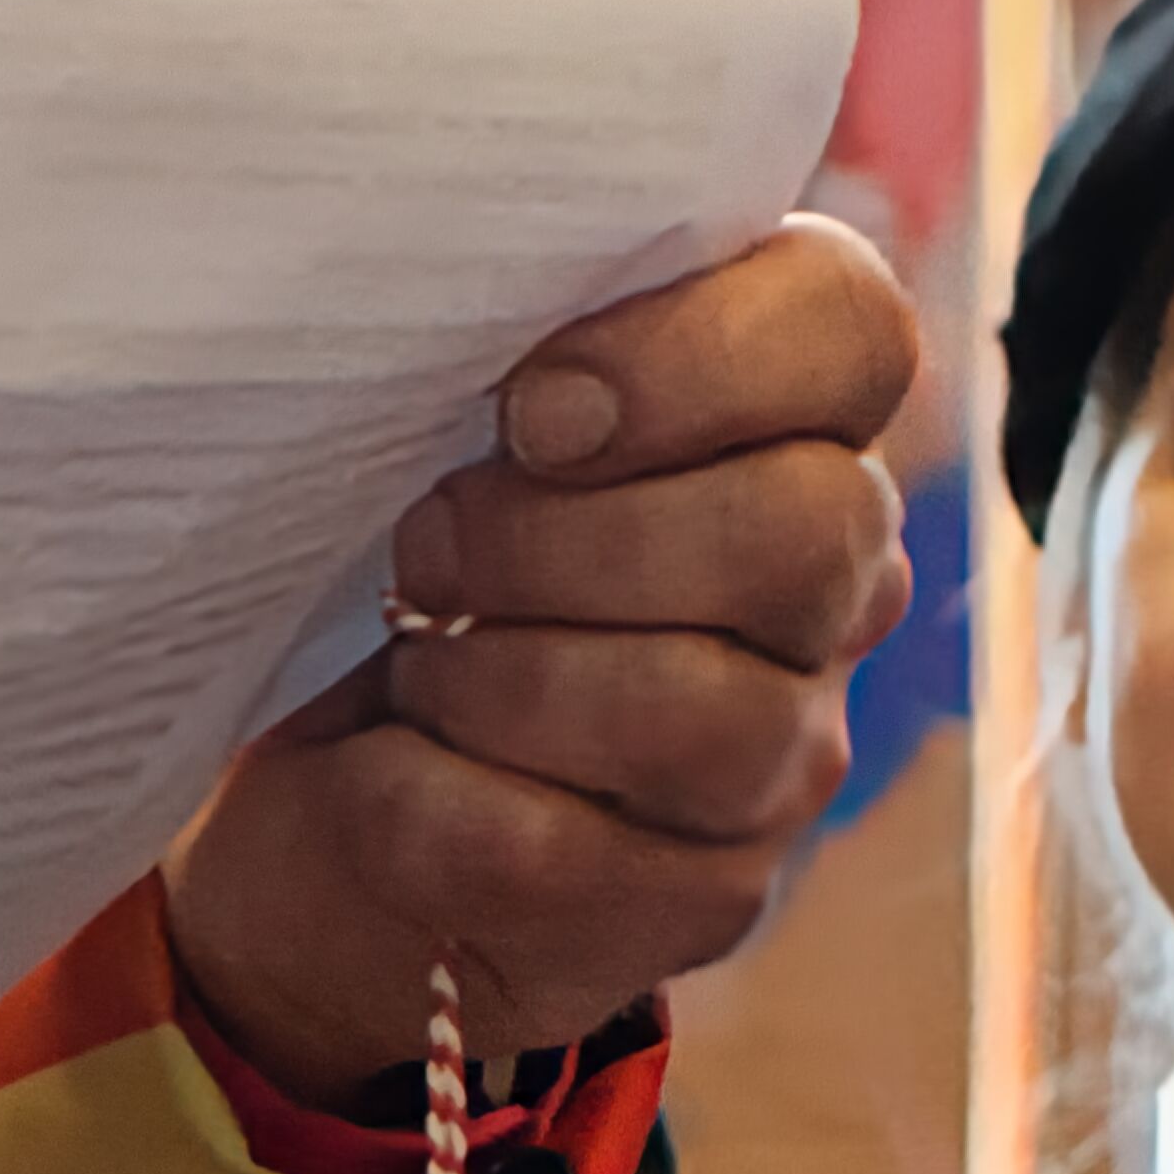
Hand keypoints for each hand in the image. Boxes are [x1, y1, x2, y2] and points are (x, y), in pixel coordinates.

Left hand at [166, 217, 919, 1086]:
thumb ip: (510, 325)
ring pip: (704, 708)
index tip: (527, 402)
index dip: (696, 360)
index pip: (852, 334)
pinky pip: (576, 851)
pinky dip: (434, 803)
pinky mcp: (711, 894)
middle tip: (429, 540)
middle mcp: (837, 578)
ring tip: (419, 657)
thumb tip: (485, 279)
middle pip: (802, 530)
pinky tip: (391, 770)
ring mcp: (791, 749)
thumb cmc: (399, 558)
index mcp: (794, 411)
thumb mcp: (442, 411)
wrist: (321, 793)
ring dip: (499, 677)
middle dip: (566, 538)